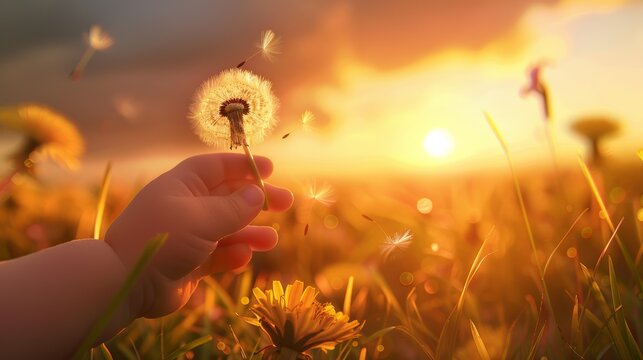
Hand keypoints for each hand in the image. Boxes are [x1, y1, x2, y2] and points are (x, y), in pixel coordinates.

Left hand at [105, 153, 292, 318]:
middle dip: (257, 200)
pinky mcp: (191, 263)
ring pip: (227, 229)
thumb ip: (234, 207)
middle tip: (285, 203)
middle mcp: (187, 208)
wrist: (126, 284)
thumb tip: (258, 195)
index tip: (270, 169)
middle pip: (229, 198)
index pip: (217, 168)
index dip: (243, 166)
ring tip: (271, 241)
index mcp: (183, 186)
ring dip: (250, 233)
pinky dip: (232, 256)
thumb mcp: (202, 218)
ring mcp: (189, 237)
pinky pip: (219, 256)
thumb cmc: (163, 239)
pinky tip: (243, 258)